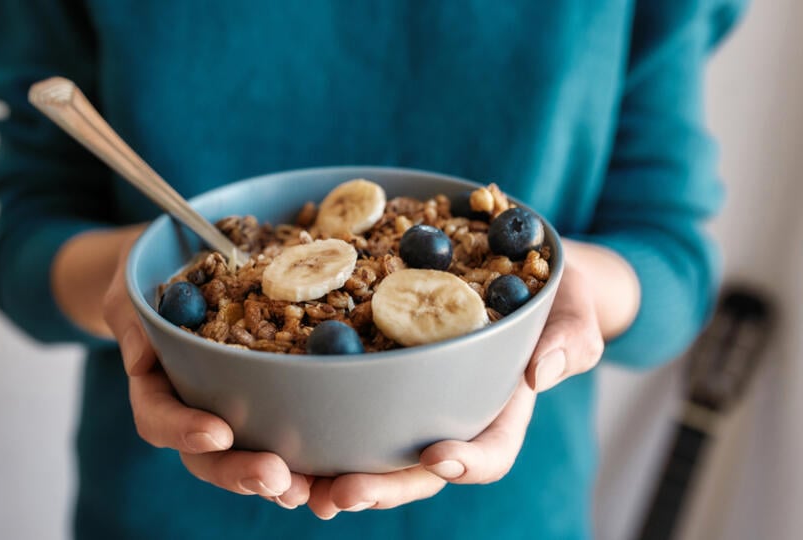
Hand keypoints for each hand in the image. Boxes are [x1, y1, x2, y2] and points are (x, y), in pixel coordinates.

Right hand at [100, 233, 312, 508]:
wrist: (188, 257)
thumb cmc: (153, 269)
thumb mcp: (133, 283)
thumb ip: (134, 318)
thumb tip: (140, 359)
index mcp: (155, 383)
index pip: (159, 418)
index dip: (184, 431)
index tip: (218, 434)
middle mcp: (191, 406)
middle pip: (207, 454)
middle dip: (239, 471)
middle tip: (275, 478)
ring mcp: (229, 408)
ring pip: (247, 456)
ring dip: (276, 478)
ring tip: (305, 488)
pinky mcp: (265, 401)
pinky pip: (281, 435)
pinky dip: (303, 457)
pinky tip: (330, 471)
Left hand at [306, 239, 624, 517]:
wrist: (518, 270)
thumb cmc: (555, 295)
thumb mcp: (573, 310)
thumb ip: (569, 340)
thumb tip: (541, 373)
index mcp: (503, 412)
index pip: (490, 452)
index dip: (466, 461)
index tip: (437, 453)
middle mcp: (455, 420)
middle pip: (420, 470)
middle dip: (383, 487)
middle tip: (343, 493)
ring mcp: (417, 409)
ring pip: (380, 457)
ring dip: (341, 478)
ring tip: (302, 490)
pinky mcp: (385, 386)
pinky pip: (354, 417)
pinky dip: (323, 435)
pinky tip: (287, 444)